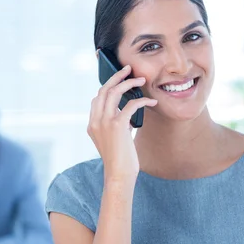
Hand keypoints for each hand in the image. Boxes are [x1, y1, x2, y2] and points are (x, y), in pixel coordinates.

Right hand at [88, 64, 156, 180]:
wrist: (119, 174)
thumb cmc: (119, 160)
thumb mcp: (113, 140)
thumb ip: (115, 125)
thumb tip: (126, 111)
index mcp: (92, 124)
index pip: (97, 98)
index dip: (108, 86)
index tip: (119, 79)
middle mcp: (95, 121)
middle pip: (104, 89)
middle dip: (116, 76)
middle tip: (128, 68)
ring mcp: (104, 122)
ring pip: (114, 92)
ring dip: (129, 83)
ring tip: (141, 80)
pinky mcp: (117, 125)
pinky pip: (130, 104)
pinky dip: (142, 100)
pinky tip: (151, 102)